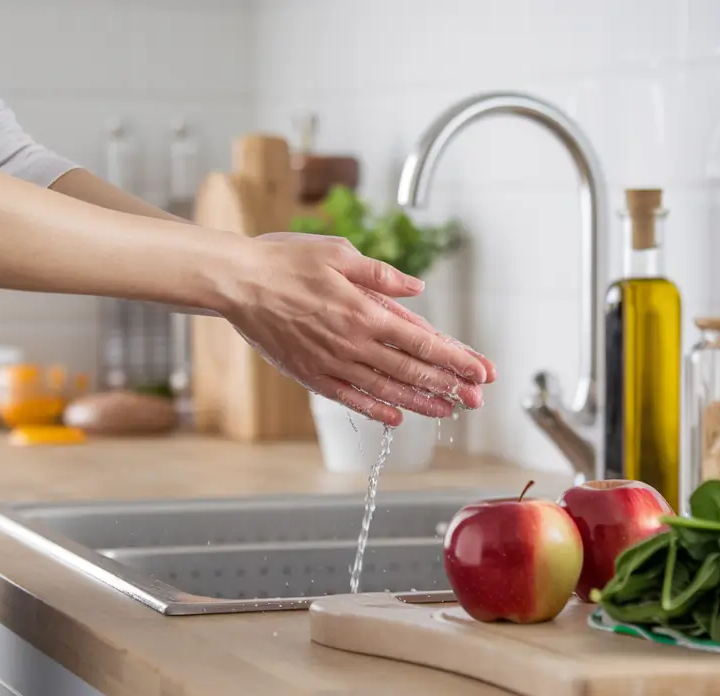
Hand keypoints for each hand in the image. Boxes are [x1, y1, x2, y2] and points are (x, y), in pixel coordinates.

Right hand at [219, 233, 495, 425]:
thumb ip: (382, 276)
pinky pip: (350, 399)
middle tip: (477, 398)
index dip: (457, 359)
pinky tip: (396, 418)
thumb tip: (417, 288)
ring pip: (386, 391)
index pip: (423, 342)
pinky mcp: (311, 375)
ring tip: (448, 411)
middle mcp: (353, 344)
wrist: (237, 282)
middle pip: (412, 372)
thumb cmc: (286, 260)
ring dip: (421, 403)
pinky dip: (376, 410)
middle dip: (450, 386)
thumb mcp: (340, 253)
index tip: (482, 370)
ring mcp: (332, 364)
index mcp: (365, 312)